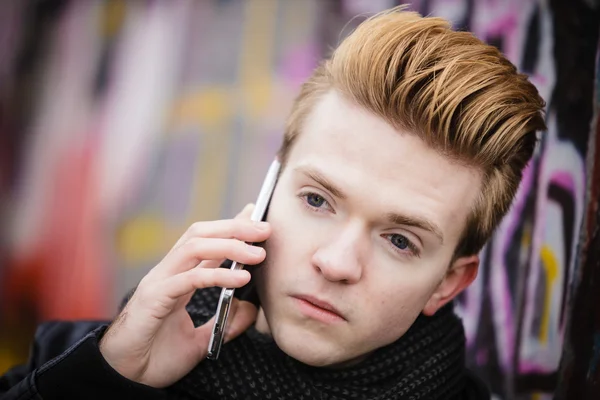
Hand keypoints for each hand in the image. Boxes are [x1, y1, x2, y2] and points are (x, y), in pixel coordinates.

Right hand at [99, 204, 269, 387]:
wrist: (125, 378)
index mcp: (176, 278)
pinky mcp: (154, 299)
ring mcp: (159, 283)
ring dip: (230, 245)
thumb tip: (250, 308)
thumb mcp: (200, 340)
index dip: (231, 228)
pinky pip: (189, 279)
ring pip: (194, 247)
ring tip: (258, 253)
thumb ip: (225, 323)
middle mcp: (167, 273)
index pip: (206, 243)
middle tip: (264, 229)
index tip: (257, 219)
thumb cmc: (154, 358)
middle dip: (234, 227)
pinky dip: (217, 275)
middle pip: (200, 234)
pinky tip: (240, 279)